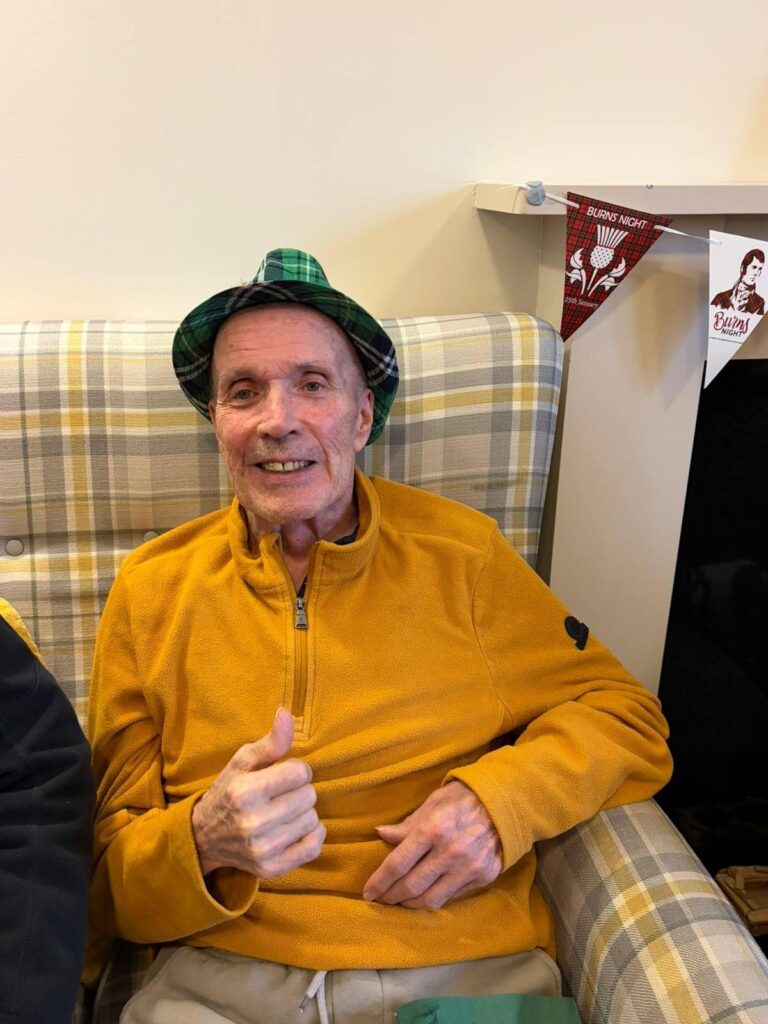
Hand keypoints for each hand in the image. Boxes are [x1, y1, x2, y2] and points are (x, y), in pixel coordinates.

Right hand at [191, 708, 324, 877]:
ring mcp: (263, 849)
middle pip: (309, 796)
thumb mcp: (242, 762)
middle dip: (298, 791)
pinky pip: (314, 846)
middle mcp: (253, 822)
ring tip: (282, 812)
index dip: (295, 770)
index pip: (300, 772)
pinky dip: (312, 834)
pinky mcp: (272, 868)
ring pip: (313, 819)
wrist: (204, 837)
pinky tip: (296, 827)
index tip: (282, 775)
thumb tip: (286, 713)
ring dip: (302, 813)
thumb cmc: (228, 792)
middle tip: (280, 795)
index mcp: (245, 791)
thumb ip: (271, 741)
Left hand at [362, 781, 501, 909]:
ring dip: (409, 905)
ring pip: (430, 899)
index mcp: (432, 829)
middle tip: (380, 900)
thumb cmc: (462, 798)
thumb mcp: (432, 802)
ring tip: (399, 902)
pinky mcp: (483, 877)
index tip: (368, 892)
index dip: (379, 881)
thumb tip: (381, 834)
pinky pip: (451, 897)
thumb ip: (406, 824)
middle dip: (390, 896)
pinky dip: (433, 900)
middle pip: (411, 886)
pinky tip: (423, 897)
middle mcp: (450, 852)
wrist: (505, 802)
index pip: (398, 863)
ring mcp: (468, 867)